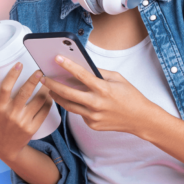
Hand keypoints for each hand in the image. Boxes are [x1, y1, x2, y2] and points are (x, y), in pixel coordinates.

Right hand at [0, 63, 53, 164]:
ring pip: (38, 101)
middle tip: (40, 71)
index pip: (5, 87)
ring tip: (47, 84)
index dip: (13, 74)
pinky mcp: (32, 128)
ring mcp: (22, 121)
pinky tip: (50, 97)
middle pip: (25, 92)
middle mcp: (11, 113)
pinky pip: (44, 112)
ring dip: (45, 90)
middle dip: (34, 79)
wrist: (5, 146)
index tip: (19, 64)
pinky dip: (49, 102)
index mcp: (0, 106)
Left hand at [40, 55, 154, 134]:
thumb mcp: (117, 79)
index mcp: (104, 90)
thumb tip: (81, 67)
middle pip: (68, 93)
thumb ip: (99, 73)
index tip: (56, 58)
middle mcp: (97, 104)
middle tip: (42, 78)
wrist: (141, 120)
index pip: (81, 75)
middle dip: (52, 84)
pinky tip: (74, 100)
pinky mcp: (92, 125)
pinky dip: (75, 106)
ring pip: (69, 106)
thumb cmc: (130, 97)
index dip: (68, 66)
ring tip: (50, 88)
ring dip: (57, 96)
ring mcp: (94, 117)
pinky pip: (79, 113)